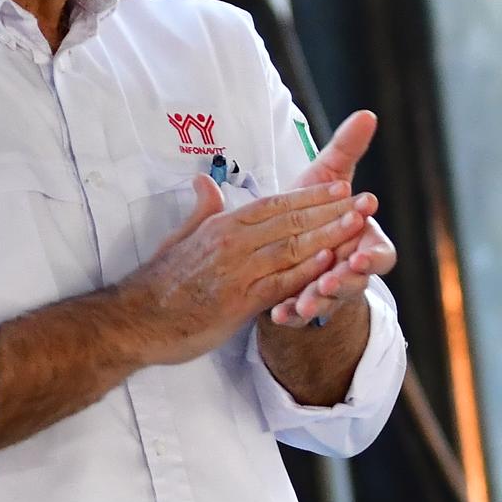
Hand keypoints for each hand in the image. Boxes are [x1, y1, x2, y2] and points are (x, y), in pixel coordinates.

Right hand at [117, 173, 367, 362]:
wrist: (134, 320)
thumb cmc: (161, 280)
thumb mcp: (181, 237)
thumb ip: (202, 210)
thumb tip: (204, 181)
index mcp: (221, 225)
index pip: (275, 203)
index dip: (311, 194)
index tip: (342, 184)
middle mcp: (231, 242)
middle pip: (290, 220)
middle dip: (332, 208)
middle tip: (366, 198)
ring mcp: (236, 270)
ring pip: (291, 247)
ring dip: (329, 234)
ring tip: (360, 222)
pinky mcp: (238, 300)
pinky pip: (281, 282)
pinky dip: (308, 271)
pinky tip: (333, 263)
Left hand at [269, 111, 394, 327]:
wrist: (289, 241)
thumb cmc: (315, 207)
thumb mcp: (329, 177)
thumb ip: (348, 149)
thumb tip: (367, 114)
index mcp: (363, 241)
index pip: (380, 253)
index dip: (373, 257)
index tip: (359, 256)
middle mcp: (351, 268)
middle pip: (357, 281)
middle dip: (344, 282)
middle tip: (332, 282)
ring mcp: (329, 289)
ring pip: (330, 300)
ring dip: (319, 302)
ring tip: (304, 303)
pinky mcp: (304, 302)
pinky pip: (301, 313)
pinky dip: (292, 315)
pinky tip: (279, 314)